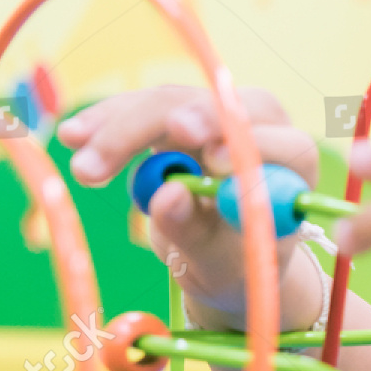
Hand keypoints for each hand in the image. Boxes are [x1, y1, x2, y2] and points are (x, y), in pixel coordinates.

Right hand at [56, 86, 319, 328]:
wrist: (222, 260)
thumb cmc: (235, 267)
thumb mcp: (220, 265)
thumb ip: (198, 234)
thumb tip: (167, 197)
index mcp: (295, 166)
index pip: (282, 143)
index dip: (248, 146)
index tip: (213, 160)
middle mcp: (264, 126)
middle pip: (215, 109)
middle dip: (158, 130)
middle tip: (113, 154)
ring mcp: (220, 114)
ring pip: (168, 103)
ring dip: (118, 130)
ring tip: (81, 165)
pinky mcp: (182, 111)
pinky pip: (141, 108)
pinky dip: (107, 124)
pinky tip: (74, 136)